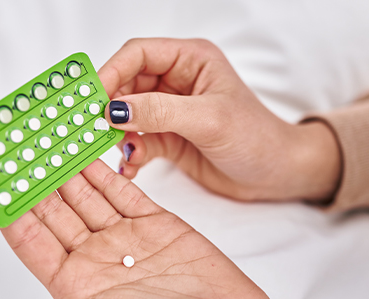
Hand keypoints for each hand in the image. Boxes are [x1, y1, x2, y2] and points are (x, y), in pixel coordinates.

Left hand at [0, 160, 297, 298]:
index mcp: (77, 287)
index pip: (33, 241)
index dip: (11, 211)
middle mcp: (96, 259)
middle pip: (55, 210)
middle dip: (34, 179)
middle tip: (16, 142)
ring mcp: (126, 237)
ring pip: (85, 192)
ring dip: (64, 165)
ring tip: (45, 135)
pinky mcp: (156, 222)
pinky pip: (121, 188)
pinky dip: (103, 166)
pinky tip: (86, 146)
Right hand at [98, 38, 340, 202]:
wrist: (275, 174)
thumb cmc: (256, 137)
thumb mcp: (208, 120)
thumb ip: (161, 112)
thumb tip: (115, 109)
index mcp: (190, 60)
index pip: (138, 55)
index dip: (111, 72)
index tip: (92, 98)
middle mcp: (177, 81)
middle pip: (127, 84)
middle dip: (110, 107)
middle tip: (92, 129)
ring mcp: (172, 111)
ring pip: (129, 115)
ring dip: (119, 134)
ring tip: (118, 152)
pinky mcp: (170, 138)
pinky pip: (138, 141)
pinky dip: (131, 153)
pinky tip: (131, 166)